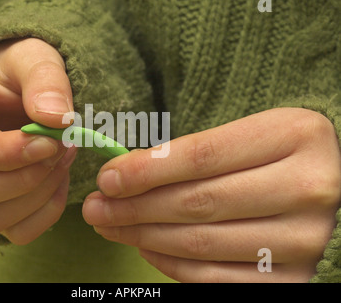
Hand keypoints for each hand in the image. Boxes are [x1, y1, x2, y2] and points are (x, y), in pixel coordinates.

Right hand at [0, 38, 76, 244]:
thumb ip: (45, 79)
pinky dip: (41, 215)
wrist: (11, 86)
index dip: (6, 152)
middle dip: (23, 179)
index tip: (51, 143)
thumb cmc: (15, 67)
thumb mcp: (33, 56)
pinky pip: (5, 229)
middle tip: (62, 152)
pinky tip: (57, 183)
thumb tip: (56, 120)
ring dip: (36, 198)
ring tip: (63, 162)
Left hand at [82, 108, 340, 281]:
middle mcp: (308, 189)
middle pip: (198, 203)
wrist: (324, 182)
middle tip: (96, 207)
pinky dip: (169, 264)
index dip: (146, 170)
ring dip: (143, 236)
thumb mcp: (241, 135)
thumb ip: (188, 152)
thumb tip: (121, 178)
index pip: (202, 156)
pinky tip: (145, 246)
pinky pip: (213, 278)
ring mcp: (304, 240)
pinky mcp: (292, 278)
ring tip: (110, 224)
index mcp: (295, 137)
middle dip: (134, 207)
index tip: (107, 178)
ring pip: (201, 243)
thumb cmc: (270, 153)